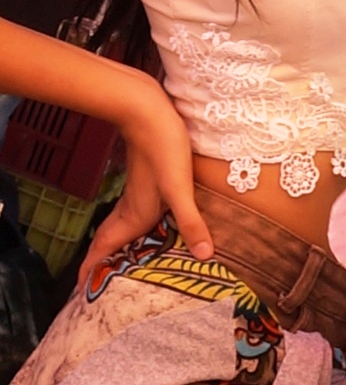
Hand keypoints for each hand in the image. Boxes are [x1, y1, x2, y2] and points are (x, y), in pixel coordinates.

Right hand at [77, 82, 212, 287]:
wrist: (147, 109)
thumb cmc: (162, 147)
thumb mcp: (179, 186)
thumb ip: (190, 221)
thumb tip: (204, 256)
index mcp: (135, 214)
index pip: (103, 249)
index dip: (91, 272)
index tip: (80, 295)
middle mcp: (131, 206)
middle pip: (108, 240)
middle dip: (101, 263)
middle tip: (96, 285)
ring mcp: (136, 191)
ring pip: (119, 224)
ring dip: (115, 244)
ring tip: (117, 261)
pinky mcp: (144, 177)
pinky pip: (130, 210)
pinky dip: (130, 225)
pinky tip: (145, 221)